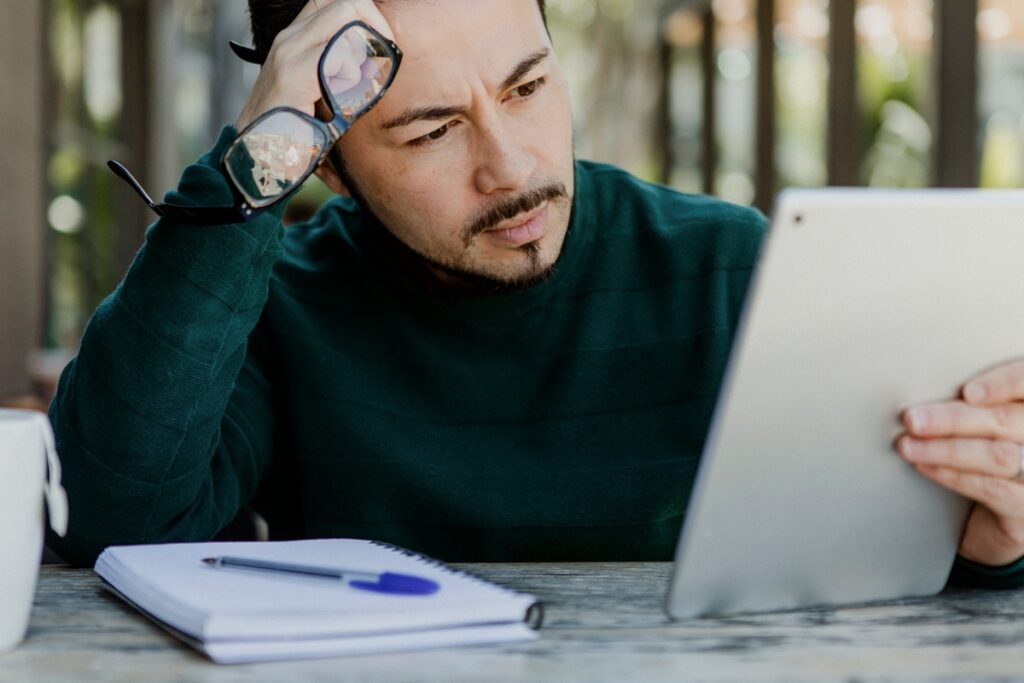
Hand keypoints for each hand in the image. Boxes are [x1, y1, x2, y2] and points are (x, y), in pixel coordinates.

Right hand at [235, 0, 394, 130]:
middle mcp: (290, 37)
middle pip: (347, 2)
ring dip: (367, 47)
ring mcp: (288, 52)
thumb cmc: (289, 129)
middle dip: (378, 25)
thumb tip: (369, 66)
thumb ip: (334, 72)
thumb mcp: (314, 92)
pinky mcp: (293, 74)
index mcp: (295, 38)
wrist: (254, 155)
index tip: (382, 44)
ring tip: (362, 80)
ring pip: (345, 15)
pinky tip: (343, 99)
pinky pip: (340, 55)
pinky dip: (354, 76)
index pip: (335, 3)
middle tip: (387, 55)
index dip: (366, 14)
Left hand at [897, 360, 1023, 566]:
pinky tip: (925, 466)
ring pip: (997, 455)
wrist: (1003, 506)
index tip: (968, 392)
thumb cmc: (989, 447)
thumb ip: (975, 402)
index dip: (1003, 384)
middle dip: (953, 419)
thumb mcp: (985, 419)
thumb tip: (924, 390)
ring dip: (945, 449)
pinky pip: (991, 487)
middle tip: (913, 419)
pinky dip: (953, 475)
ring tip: (908, 446)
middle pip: (1005, 421)